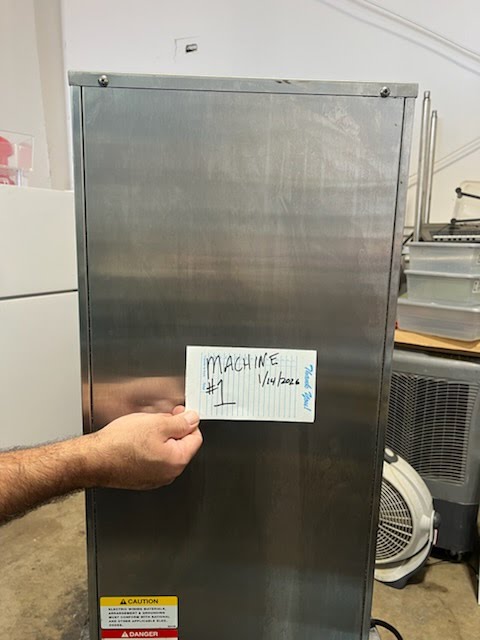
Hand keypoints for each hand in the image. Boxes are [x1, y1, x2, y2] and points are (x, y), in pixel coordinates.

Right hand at [86, 406, 201, 489]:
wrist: (93, 459)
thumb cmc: (120, 444)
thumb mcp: (156, 424)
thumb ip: (180, 422)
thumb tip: (193, 420)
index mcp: (177, 460)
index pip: (195, 437)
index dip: (188, 421)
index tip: (179, 412)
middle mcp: (168, 473)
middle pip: (180, 445)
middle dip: (172, 429)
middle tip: (157, 418)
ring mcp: (155, 478)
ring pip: (165, 451)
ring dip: (159, 437)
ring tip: (142, 429)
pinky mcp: (142, 478)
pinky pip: (152, 459)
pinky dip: (148, 448)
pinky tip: (135, 441)